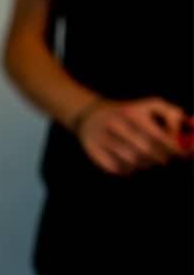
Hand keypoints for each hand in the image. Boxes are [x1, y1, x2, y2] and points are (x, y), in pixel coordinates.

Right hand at [72, 97, 188, 175]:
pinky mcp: (94, 152)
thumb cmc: (131, 112)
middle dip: (162, 158)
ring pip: (134, 162)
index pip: (160, 137)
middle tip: (165, 158)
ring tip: (146, 158)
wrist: (91, 115)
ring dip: (145, 164)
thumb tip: (189, 129)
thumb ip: (173, 115)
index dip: (175, 149)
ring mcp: (102, 139)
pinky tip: (130, 161)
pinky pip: (119, 169)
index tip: (183, 154)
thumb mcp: (152, 105)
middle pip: (147, 152)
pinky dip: (129, 169)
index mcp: (132, 112)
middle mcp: (115, 125)